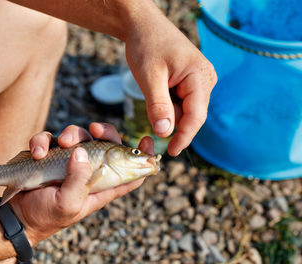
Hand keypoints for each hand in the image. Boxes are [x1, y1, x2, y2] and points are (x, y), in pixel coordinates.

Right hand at [9, 122, 153, 244]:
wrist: (17, 216)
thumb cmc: (46, 216)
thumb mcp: (67, 204)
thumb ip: (78, 180)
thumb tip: (82, 152)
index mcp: (100, 185)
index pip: (128, 171)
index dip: (141, 157)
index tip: (148, 140)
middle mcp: (87, 170)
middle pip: (105, 144)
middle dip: (105, 131)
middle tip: (95, 129)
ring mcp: (67, 160)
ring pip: (79, 136)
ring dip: (71, 134)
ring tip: (63, 143)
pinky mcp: (48, 154)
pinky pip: (49, 139)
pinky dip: (43, 141)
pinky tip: (38, 153)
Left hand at [124, 8, 216, 155]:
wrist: (143, 26)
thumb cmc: (147, 45)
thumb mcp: (149, 77)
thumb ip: (158, 106)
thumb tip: (164, 133)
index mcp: (200, 77)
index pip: (196, 116)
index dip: (184, 137)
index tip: (171, 152)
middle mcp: (205, 80)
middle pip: (191, 115)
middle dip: (173, 123)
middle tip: (151, 120)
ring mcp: (198, 81)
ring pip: (184, 110)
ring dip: (168, 112)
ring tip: (153, 91)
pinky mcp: (189, 82)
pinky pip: (180, 103)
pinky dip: (167, 105)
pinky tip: (157, 91)